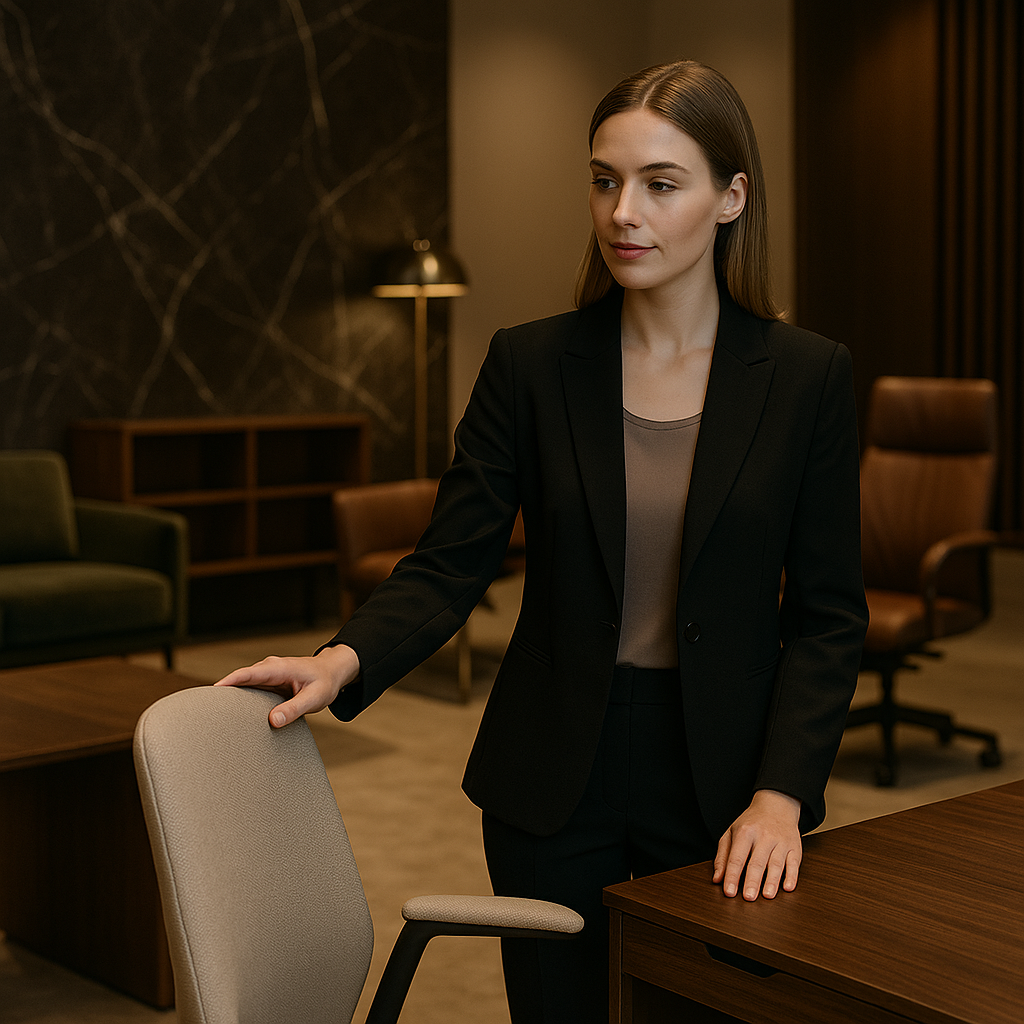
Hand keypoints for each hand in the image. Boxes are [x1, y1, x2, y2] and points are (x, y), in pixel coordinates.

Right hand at [214, 644, 359, 727]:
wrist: (332, 671)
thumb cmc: (325, 683)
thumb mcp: (314, 698)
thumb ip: (294, 709)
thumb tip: (273, 720)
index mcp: (279, 668)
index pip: (249, 674)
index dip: (230, 682)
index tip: (213, 691)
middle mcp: (270, 668)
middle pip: (240, 678)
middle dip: (222, 690)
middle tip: (201, 708)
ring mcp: (268, 674)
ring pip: (243, 683)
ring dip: (229, 695)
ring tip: (210, 713)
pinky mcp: (268, 681)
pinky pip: (250, 688)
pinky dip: (239, 697)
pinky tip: (229, 712)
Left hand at [713, 789, 801, 900]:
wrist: (776, 806)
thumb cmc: (751, 823)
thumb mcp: (732, 833)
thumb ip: (723, 856)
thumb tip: (717, 879)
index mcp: (745, 832)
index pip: (737, 857)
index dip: (732, 875)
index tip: (729, 891)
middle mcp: (763, 836)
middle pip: (757, 862)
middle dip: (752, 881)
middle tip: (748, 898)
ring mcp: (780, 842)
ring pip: (776, 863)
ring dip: (771, 881)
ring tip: (766, 896)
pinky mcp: (794, 847)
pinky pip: (794, 863)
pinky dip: (792, 876)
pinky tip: (788, 887)